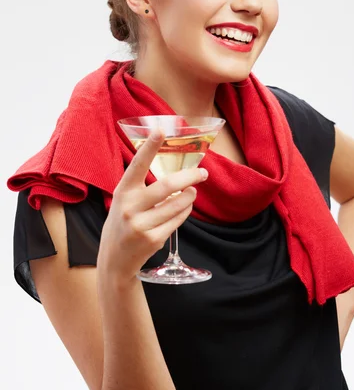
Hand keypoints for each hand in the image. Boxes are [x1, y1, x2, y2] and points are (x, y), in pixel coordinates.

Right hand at [97, 130, 207, 282]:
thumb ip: (142, 186)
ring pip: (177, 204)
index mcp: (122, 192)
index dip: (149, 147)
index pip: (137, 165)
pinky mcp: (153, 239)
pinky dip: (185, 211)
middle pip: (167, 185)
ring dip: (190, 196)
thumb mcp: (124, 200)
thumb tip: (176, 171)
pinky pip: (178, 220)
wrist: (114, 259)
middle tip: (202, 173)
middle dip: (190, 177)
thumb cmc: (123, 222)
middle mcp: (130, 207)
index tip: (160, 130)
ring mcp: (141, 225)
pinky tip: (184, 207)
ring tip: (192, 191)